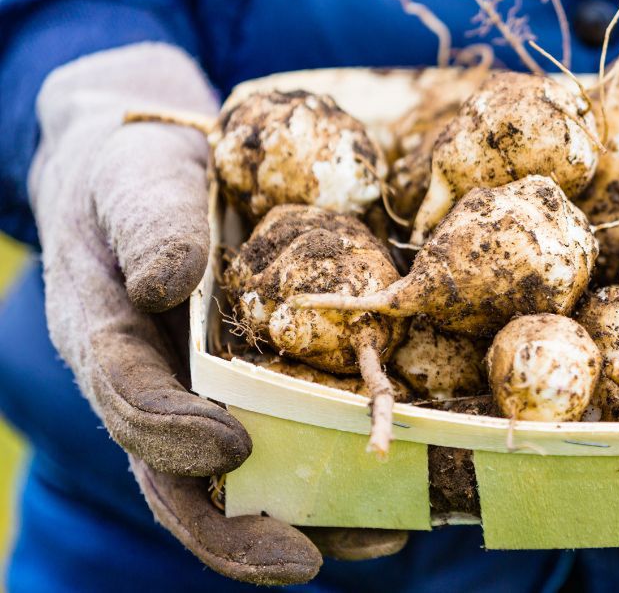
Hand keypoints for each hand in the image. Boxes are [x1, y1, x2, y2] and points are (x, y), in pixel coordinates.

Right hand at [29, 43, 405, 583]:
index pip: (127, 397)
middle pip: (178, 478)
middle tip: (297, 559)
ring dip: (304, 522)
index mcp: (107, 337)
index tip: (230, 443)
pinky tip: (400, 500)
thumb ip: (149, 225)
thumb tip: (167, 282)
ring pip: (238, 484)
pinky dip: (337, 481)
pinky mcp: (253, 394)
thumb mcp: (139, 182)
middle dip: (231, 530)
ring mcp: (203, 400)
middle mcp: (153, 388)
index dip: (171, 430)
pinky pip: (289, 447)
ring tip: (376, 544)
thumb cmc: (139, 176)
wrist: (158, 175)